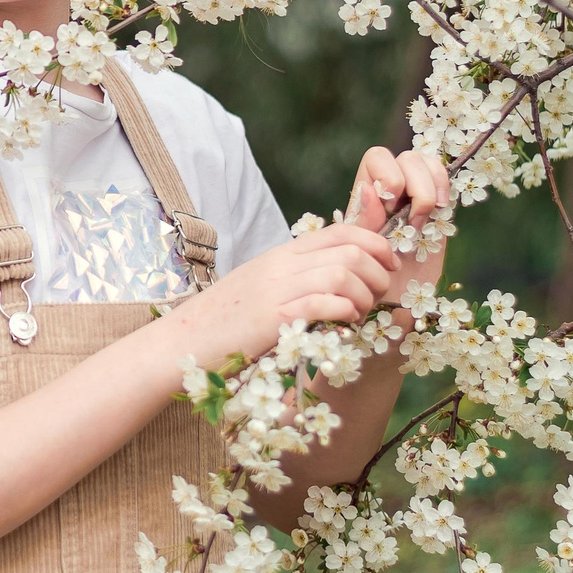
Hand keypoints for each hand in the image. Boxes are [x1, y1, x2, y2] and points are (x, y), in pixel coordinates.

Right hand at [185, 222, 396, 363]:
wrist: (183, 340)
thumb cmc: (225, 321)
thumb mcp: (264, 287)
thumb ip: (297, 277)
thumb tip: (339, 279)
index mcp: (282, 254)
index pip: (341, 232)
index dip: (376, 244)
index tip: (389, 266)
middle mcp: (281, 265)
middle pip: (350, 251)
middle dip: (377, 274)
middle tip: (377, 297)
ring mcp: (276, 289)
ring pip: (342, 273)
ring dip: (364, 295)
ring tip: (359, 313)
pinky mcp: (272, 317)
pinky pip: (323, 302)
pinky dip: (345, 311)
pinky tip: (344, 323)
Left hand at [343, 145, 451, 308]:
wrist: (398, 293)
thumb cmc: (372, 272)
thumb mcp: (363, 249)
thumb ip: (364, 221)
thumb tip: (368, 188)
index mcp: (367, 189)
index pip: (378, 157)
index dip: (390, 178)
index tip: (391, 211)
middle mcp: (392, 184)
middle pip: (408, 157)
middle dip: (415, 189)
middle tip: (412, 224)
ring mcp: (415, 189)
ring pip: (428, 163)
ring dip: (430, 192)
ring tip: (424, 222)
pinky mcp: (436, 200)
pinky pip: (444, 176)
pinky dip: (444, 189)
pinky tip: (440, 211)